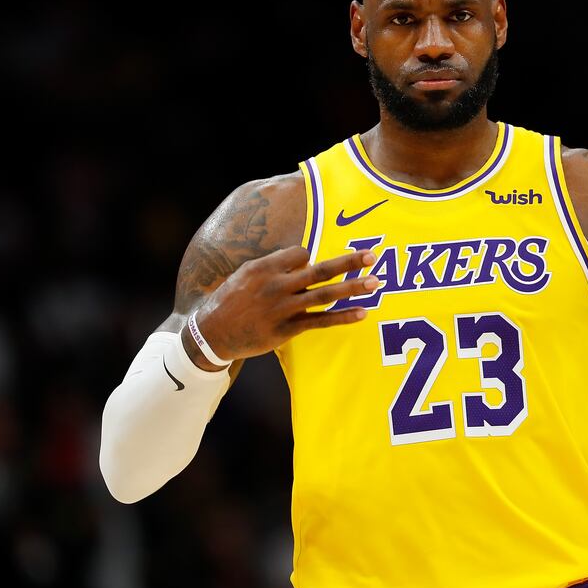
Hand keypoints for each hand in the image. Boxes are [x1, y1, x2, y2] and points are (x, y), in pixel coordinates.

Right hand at [191, 245, 378, 360]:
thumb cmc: (231, 300)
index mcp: (264, 267)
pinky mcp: (287, 330)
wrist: (211, 334)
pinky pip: (321, 322)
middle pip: (319, 269)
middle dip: (348, 262)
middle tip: (373, 255)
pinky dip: (343, 317)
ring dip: (353, 287)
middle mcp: (276, 285)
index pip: (302, 253)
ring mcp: (283, 308)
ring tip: (376, 282)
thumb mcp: (246, 274)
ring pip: (325, 294)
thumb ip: (275, 265)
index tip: (305, 266)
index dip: (308, 258)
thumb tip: (306, 259)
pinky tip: (362, 313)